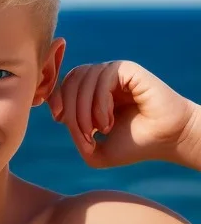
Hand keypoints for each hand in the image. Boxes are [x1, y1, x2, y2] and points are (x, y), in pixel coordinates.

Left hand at [47, 60, 197, 167]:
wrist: (166, 140)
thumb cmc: (135, 145)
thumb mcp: (96, 154)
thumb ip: (77, 140)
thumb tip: (64, 122)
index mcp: (93, 94)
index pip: (65, 85)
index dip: (56, 98)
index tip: (58, 119)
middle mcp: (103, 79)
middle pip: (71, 80)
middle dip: (70, 110)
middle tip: (85, 134)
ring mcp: (115, 72)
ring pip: (84, 78)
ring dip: (84, 109)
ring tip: (99, 130)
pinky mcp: (128, 70)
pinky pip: (103, 78)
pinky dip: (99, 102)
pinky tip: (108, 121)